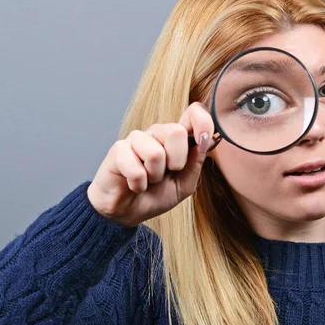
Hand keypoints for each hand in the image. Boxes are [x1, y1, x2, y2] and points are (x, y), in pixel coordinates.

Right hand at [87, 102, 214, 226]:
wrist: (128, 212)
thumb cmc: (156, 196)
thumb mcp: (184, 184)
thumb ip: (195, 162)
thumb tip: (206, 141)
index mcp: (176, 139)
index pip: (194, 112)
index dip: (203, 122)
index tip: (204, 140)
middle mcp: (157, 134)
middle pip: (176, 131)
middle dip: (176, 162)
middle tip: (167, 173)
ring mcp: (137, 139)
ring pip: (156, 153)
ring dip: (154, 176)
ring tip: (148, 180)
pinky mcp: (118, 149)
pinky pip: (136, 169)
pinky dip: (138, 184)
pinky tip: (134, 184)